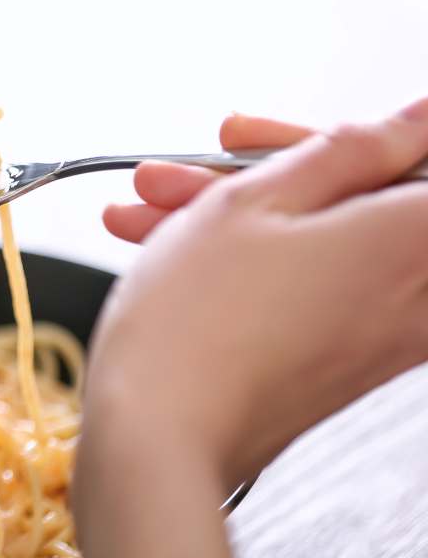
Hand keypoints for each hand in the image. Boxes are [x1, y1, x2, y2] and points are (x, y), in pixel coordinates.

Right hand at [75, 99, 427, 557]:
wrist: (158, 433)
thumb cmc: (198, 319)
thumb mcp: (256, 199)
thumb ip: (347, 150)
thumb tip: (415, 123)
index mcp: (411, 238)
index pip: (423, 160)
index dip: (362, 137)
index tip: (299, 140)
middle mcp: (415, 293)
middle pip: (367, 200)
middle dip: (275, 172)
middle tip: (205, 167)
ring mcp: (381, 337)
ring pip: (325, 243)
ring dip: (243, 216)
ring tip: (156, 214)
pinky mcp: (342, 367)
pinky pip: (312, 288)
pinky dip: (251, 263)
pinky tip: (172, 250)